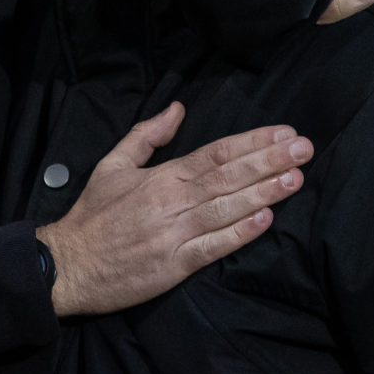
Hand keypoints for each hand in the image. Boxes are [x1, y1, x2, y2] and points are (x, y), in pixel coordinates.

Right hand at [35, 103, 311, 316]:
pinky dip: (240, 233)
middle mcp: (171, 201)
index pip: (215, 153)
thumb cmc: (93, 214)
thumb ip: (146, 135)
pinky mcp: (175, 265)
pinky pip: (213, 247)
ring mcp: (175, 234)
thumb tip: (177, 108)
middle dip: (269, 161)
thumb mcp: (113, 164)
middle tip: (304, 149)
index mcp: (160, 176)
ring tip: (295, 178)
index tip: (284, 133)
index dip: (252, 142)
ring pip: (226, 208)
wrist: (69, 264)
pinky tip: (265, 220)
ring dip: (264, 192)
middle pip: (228, 176)